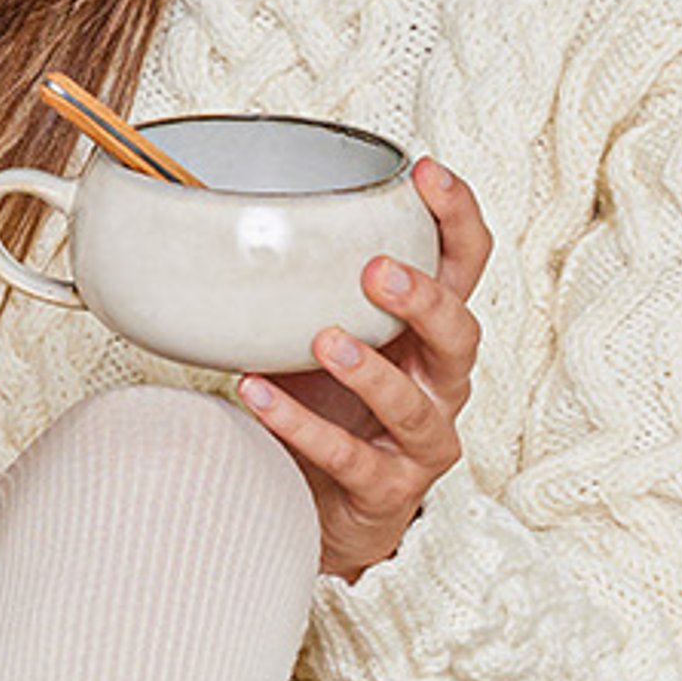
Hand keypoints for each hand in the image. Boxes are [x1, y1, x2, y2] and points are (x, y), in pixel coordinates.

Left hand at [236, 158, 489, 581]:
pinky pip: (350, 457)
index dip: (457, 218)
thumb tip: (216, 220)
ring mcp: (422, 440)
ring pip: (414, 403)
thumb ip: (298, 288)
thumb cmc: (330, 408)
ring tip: (324, 340)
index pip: (465, 266)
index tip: (424, 172)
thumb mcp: (320, 337)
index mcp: (431, 333)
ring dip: (370, 369)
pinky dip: (301, 426)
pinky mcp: (388, 490)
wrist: (325, 508)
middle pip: (460, 333)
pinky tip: (257, 395)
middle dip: (424, 299)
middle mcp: (441, 383)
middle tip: (375, 271)